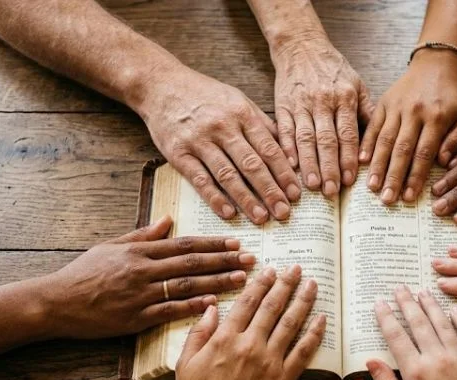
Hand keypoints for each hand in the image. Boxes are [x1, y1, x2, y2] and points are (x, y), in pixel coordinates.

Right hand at [41, 216, 253, 338]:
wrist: (57, 302)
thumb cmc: (84, 273)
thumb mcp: (111, 246)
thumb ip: (143, 234)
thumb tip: (169, 218)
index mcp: (139, 251)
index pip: (184, 244)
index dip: (213, 243)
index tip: (236, 242)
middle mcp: (143, 270)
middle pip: (192, 262)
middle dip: (225, 260)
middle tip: (250, 259)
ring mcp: (140, 294)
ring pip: (186, 285)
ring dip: (217, 281)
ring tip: (242, 280)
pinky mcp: (135, 318)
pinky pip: (170, 311)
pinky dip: (192, 306)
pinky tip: (214, 304)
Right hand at [139, 69, 300, 223]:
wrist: (160, 84)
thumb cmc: (205, 94)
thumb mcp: (238, 100)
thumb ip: (262, 124)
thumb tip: (287, 152)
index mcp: (241, 113)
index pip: (269, 148)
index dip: (284, 173)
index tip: (296, 193)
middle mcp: (222, 127)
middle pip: (251, 164)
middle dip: (270, 190)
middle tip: (284, 212)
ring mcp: (199, 140)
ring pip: (228, 174)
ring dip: (246, 199)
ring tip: (262, 218)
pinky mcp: (178, 153)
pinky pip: (199, 179)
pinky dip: (214, 198)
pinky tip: (228, 213)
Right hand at [173, 265, 325, 379]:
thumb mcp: (186, 363)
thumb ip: (199, 332)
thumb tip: (212, 307)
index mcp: (225, 338)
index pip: (248, 302)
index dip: (261, 282)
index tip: (270, 270)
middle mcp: (250, 345)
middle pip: (273, 306)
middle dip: (286, 284)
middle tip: (296, 268)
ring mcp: (269, 362)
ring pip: (291, 323)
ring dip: (303, 300)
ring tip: (312, 284)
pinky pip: (304, 351)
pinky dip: (314, 333)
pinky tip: (322, 318)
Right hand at [271, 36, 373, 198]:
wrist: (302, 46)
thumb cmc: (333, 69)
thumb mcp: (358, 83)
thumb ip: (368, 112)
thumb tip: (378, 142)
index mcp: (345, 97)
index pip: (348, 134)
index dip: (349, 158)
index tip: (351, 180)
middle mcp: (323, 102)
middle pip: (327, 140)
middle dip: (329, 168)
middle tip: (331, 191)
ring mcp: (301, 104)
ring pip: (305, 138)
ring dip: (308, 164)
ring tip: (311, 186)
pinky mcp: (282, 105)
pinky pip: (284, 130)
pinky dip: (286, 149)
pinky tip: (290, 166)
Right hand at [362, 50, 456, 203]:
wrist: (436, 63)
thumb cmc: (452, 95)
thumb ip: (456, 140)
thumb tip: (443, 163)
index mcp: (437, 117)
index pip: (424, 152)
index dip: (415, 176)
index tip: (409, 197)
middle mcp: (414, 112)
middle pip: (402, 149)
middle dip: (393, 177)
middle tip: (387, 199)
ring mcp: (396, 107)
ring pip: (384, 140)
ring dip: (377, 165)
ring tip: (372, 187)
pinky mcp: (383, 102)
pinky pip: (373, 126)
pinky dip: (366, 144)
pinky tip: (361, 162)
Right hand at [368, 286, 456, 379]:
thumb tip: (371, 361)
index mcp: (416, 371)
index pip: (396, 336)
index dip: (386, 317)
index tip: (380, 302)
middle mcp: (437, 359)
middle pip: (418, 323)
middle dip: (407, 302)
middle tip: (400, 287)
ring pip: (442, 323)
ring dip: (431, 305)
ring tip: (422, 291)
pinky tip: (452, 309)